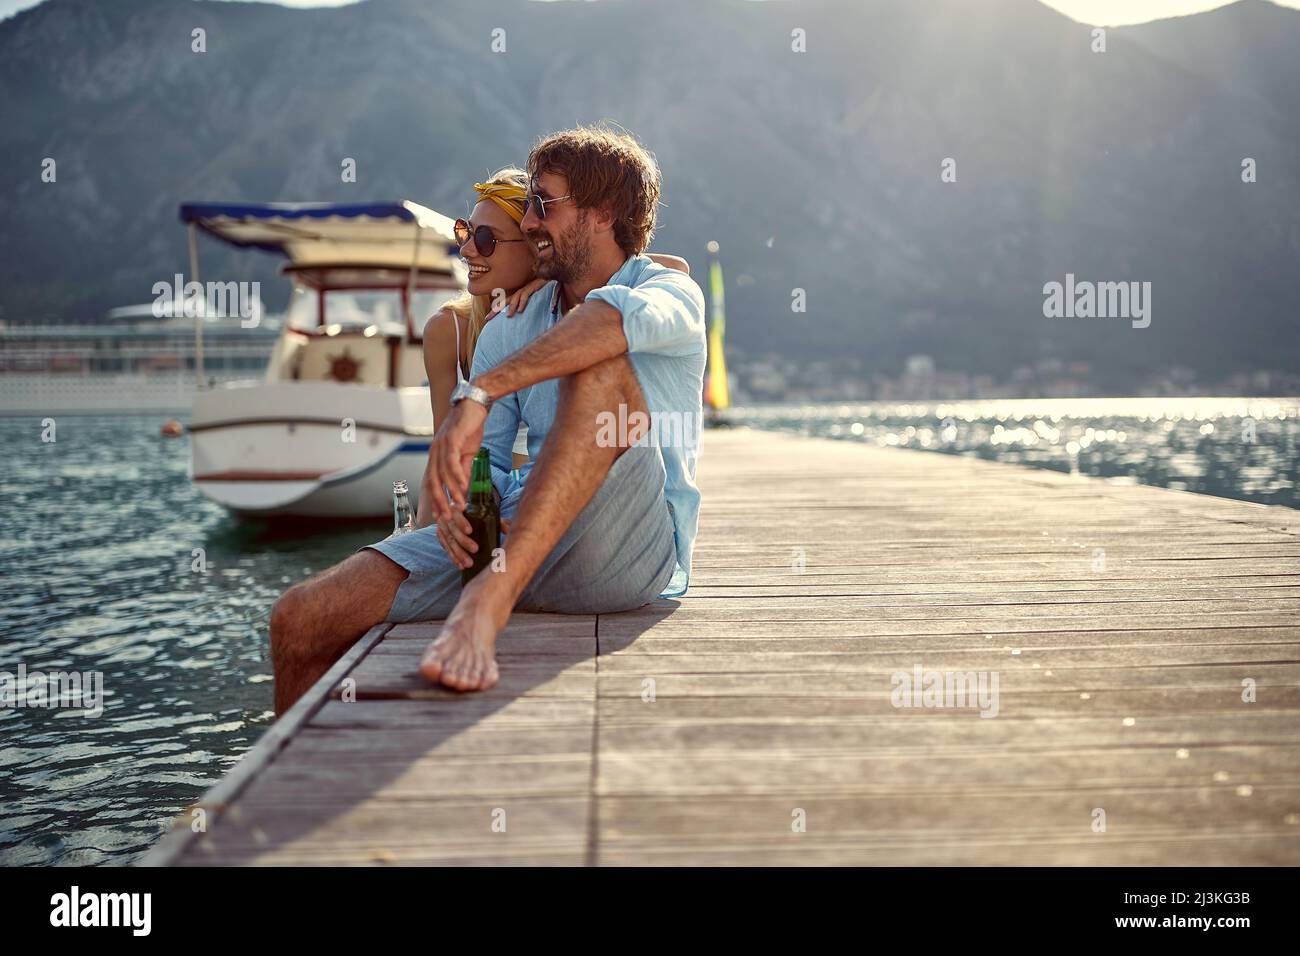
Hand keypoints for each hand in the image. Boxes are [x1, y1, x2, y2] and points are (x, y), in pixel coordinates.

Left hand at [428, 397, 487, 521]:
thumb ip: (464, 470)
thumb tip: (465, 488)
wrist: (474, 406)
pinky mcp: (451, 439)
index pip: (434, 483)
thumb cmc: (469, 429)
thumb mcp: (467, 453)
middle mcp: (435, 452)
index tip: (441, 517)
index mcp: (437, 457)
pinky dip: (457, 475)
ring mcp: (442, 445)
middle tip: (447, 518)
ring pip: (443, 474)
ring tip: (460, 505)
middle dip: (440, 501)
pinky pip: (452, 461)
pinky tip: (463, 486)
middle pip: (434, 482)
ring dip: (452, 491)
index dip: (436, 500)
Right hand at [433, 513, 510, 568]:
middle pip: (452, 530)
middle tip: (475, 550)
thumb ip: (497, 520)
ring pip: (449, 541)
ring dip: (458, 554)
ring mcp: (441, 527)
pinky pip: (446, 548)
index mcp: (456, 507)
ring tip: (469, 563)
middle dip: (463, 541)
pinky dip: (453, 557)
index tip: (470, 531)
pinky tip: (460, 565)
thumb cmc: (476, 514)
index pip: (456, 513)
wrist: (460, 513)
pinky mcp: (440, 536)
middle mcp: (446, 516)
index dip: (462, 522)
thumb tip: (507, 530)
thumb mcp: (486, 514)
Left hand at [488, 277, 547, 317]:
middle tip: (487, 318)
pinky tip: (520, 310)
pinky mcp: (531, 288)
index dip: (494, 310)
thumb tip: (519, 315)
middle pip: (504, 302)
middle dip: (495, 310)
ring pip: (515, 299)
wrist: (546, 275)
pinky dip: (522, 303)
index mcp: (516, 295)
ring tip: (508, 316)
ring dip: (511, 308)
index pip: (503, 303)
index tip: (486, 319)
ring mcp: (524, 290)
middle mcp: (517, 293)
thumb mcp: (530, 297)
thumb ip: (524, 304)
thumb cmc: (539, 287)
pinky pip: (525, 296)